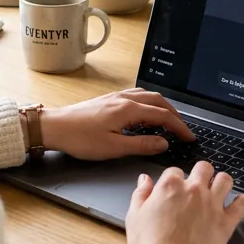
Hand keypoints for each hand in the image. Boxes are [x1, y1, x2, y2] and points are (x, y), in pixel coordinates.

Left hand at [39, 88, 193, 160]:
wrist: (54, 127)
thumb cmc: (79, 139)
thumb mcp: (113, 148)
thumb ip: (141, 144)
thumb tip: (163, 143)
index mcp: (128, 110)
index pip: (163, 116)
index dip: (179, 127)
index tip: (189, 137)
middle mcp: (124, 99)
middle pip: (158, 101)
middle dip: (174, 114)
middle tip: (183, 129)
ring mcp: (115, 97)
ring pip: (147, 96)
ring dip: (162, 106)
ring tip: (168, 120)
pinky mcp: (107, 100)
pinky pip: (135, 96)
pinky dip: (148, 103)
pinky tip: (144, 112)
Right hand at [126, 162, 243, 243]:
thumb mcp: (134, 215)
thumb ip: (141, 193)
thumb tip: (144, 179)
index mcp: (170, 186)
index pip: (175, 171)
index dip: (174, 181)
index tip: (174, 191)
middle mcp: (194, 190)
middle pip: (204, 168)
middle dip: (200, 174)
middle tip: (198, 186)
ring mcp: (212, 204)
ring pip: (225, 180)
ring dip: (221, 183)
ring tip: (218, 191)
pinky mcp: (225, 223)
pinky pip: (242, 205)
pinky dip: (241, 202)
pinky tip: (238, 203)